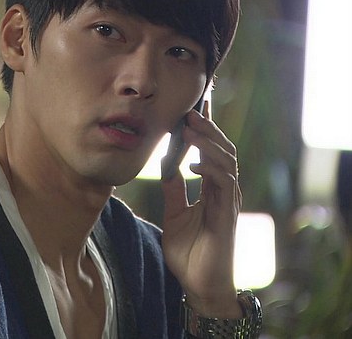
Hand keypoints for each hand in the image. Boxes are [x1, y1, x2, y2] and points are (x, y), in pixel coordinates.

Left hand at [160, 103, 242, 317]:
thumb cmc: (189, 253)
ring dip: (208, 143)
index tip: (193, 108)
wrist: (199, 285)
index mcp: (212, 190)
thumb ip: (173, 191)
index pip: (211, 152)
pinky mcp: (226, 217)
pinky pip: (224, 187)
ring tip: (190, 128)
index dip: (205, 130)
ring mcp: (228, 203)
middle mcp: (224, 192)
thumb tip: (165, 168)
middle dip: (207, 129)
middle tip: (189, 110)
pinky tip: (196, 163)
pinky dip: (212, 171)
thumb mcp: (174, 214)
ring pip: (226, 163)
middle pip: (223, 151)